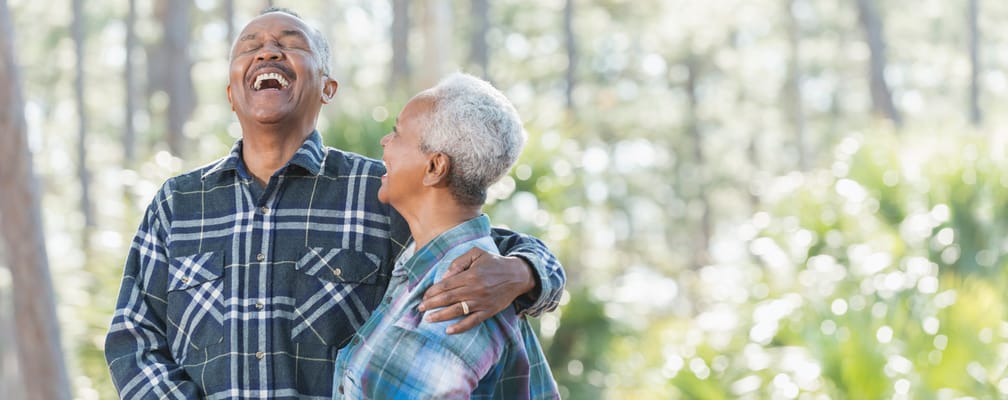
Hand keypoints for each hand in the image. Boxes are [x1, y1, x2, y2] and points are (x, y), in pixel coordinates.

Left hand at [418, 247, 534, 333]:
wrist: (517, 275)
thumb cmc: (494, 262)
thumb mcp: (476, 254)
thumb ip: (459, 262)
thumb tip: (444, 276)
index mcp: (470, 275)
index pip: (445, 285)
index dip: (432, 292)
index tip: (424, 296)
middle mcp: (474, 290)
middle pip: (447, 299)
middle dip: (431, 304)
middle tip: (420, 308)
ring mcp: (481, 302)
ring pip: (456, 311)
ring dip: (440, 316)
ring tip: (428, 319)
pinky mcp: (488, 311)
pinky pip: (472, 322)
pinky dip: (460, 328)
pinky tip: (448, 331)